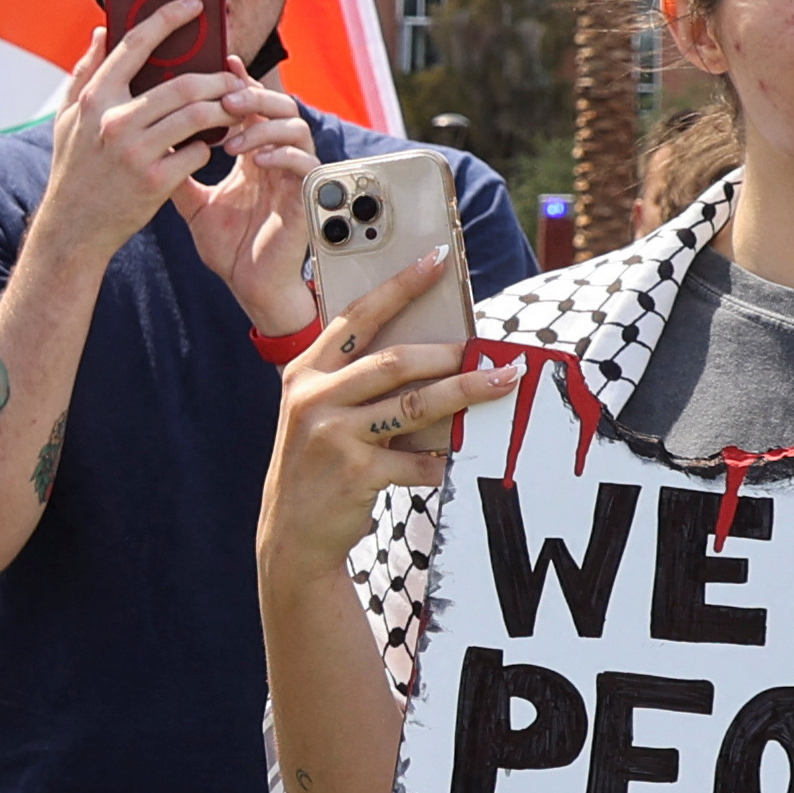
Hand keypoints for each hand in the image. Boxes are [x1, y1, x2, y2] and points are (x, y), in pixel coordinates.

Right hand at [28, 5, 290, 285]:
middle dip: (217, 79)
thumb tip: (103, 32)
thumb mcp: (67, 117)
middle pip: (183, 84)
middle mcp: (114, 121)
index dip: (167, 19)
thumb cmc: (74, 167)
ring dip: (222, 110)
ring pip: (198, 116)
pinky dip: (208, 145)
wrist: (73, 227)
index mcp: (95, 99)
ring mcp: (136, 152)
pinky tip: (209, 146)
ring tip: (233, 108)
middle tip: (233, 79)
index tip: (193, 5)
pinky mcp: (155, 181)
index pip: (136, 45)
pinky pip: (198, 152)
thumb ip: (85, 71)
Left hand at [168, 85, 328, 331]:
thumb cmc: (230, 247)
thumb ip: (178, 171)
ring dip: (263, 126)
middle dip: (253, 96)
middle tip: (225, 99)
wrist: (250, 287)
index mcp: (255, 153)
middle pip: (279, 105)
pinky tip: (252, 161)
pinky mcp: (307, 198)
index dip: (239, 82)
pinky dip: (281, 155)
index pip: (252, 106)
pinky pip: (306, 163)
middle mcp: (278, 158)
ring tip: (232, 138)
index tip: (221, 62)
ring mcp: (296, 176)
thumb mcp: (194, 203)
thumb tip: (147, 142)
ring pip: (296, 127)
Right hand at [258, 258, 518, 575]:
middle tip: (490, 349)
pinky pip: (416, 461)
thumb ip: (356, 382)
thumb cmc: (317, 462)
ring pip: (415, 405)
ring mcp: (334, 436)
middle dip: (450, 353)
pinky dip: (442, 459)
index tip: (435, 261)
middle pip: (395, 361)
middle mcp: (315, 397)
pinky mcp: (356, 473)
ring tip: (501, 383)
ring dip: (466, 392)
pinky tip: (461, 457)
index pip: (357, 317)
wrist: (291, 532)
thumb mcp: (319, 411)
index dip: (399, 286)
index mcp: (305, 371)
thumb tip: (431, 353)